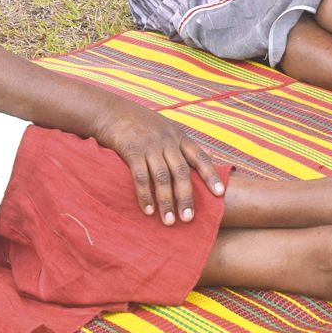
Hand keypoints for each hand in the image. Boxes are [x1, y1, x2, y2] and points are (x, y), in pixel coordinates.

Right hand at [94, 102, 227, 225]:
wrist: (111, 111)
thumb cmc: (140, 123)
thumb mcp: (166, 128)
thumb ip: (181, 145)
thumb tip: (205, 159)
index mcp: (179, 137)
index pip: (200, 157)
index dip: (211, 175)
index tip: (220, 193)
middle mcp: (167, 141)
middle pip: (181, 172)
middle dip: (186, 197)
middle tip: (188, 218)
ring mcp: (150, 145)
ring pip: (162, 177)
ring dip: (166, 201)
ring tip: (169, 221)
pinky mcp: (132, 150)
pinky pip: (141, 176)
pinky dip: (145, 195)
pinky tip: (148, 210)